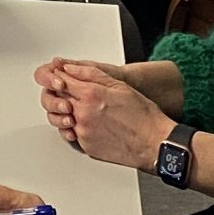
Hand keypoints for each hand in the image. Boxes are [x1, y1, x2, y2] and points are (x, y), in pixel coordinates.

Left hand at [34, 62, 175, 170]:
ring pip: (63, 117)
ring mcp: (83, 132)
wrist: (154, 143)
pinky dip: (79, 127)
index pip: (63, 81)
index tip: (64, 76)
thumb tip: (69, 68)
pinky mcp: (86, 146)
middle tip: (77, 93)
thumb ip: (90, 74)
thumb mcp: (118, 85)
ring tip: (88, 110)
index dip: (62, 77)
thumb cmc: (142, 115)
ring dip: (69, 112)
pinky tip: (94, 124)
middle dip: (64, 94)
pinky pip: (73, 133)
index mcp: (90, 95)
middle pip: (60, 99)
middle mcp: (83, 114)